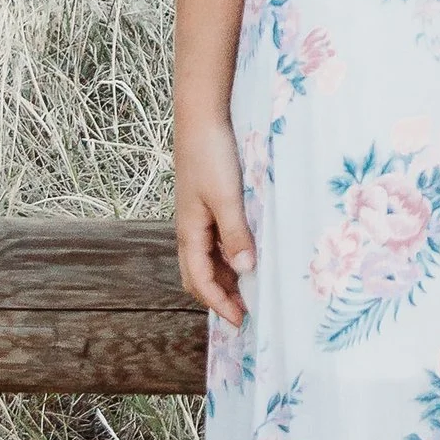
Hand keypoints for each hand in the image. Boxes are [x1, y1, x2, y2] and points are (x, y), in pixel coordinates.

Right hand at [177, 116, 255, 323]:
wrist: (202, 118)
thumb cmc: (212, 156)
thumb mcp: (227, 197)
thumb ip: (237, 233)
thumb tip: (247, 270)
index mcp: (190, 232)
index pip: (200, 281)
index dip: (219, 304)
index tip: (241, 321)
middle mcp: (190, 229)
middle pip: (199, 275)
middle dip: (219, 297)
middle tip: (246, 313)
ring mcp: (198, 217)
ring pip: (208, 259)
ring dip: (225, 278)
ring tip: (250, 291)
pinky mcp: (208, 204)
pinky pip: (216, 241)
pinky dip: (229, 256)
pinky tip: (248, 255)